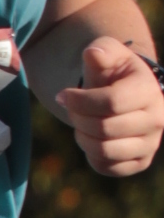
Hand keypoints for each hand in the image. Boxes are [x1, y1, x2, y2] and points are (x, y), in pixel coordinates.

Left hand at [54, 36, 163, 178]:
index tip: (63, 95)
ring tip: (81, 124)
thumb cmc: (113, 73)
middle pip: (104, 128)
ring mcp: (150, 144)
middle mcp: (157, 120)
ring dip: (82, 137)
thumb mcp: (108, 54)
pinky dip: (91, 154)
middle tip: (73, 110)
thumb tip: (93, 54)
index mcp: (148, 91)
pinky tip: (92, 137)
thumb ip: (101, 50)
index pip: (110, 102)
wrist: (126, 96)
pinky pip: (106, 166)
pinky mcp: (140, 162)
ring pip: (104, 150)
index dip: (79, 101)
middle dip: (78, 118)